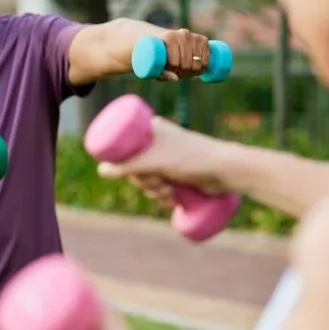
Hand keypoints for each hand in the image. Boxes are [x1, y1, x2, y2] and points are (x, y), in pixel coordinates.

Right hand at [97, 117, 232, 209]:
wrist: (226, 171)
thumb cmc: (191, 159)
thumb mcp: (154, 162)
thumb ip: (126, 166)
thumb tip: (102, 171)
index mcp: (151, 129)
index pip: (125, 149)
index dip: (127, 167)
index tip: (140, 173)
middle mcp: (158, 141)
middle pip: (135, 168)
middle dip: (145, 182)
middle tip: (159, 183)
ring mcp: (168, 158)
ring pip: (147, 180)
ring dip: (155, 192)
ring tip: (170, 193)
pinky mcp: (178, 173)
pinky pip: (160, 187)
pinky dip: (163, 196)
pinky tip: (173, 200)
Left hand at [154, 28, 209, 81]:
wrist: (166, 37)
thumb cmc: (159, 53)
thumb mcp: (155, 63)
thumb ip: (161, 74)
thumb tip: (175, 78)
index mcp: (170, 38)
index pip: (174, 63)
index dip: (172, 71)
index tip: (169, 70)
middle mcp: (184, 35)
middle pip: (186, 65)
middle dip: (182, 73)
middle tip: (177, 72)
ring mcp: (195, 37)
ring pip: (197, 65)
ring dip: (191, 72)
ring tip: (184, 70)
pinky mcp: (203, 40)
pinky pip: (206, 62)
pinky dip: (201, 69)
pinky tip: (194, 67)